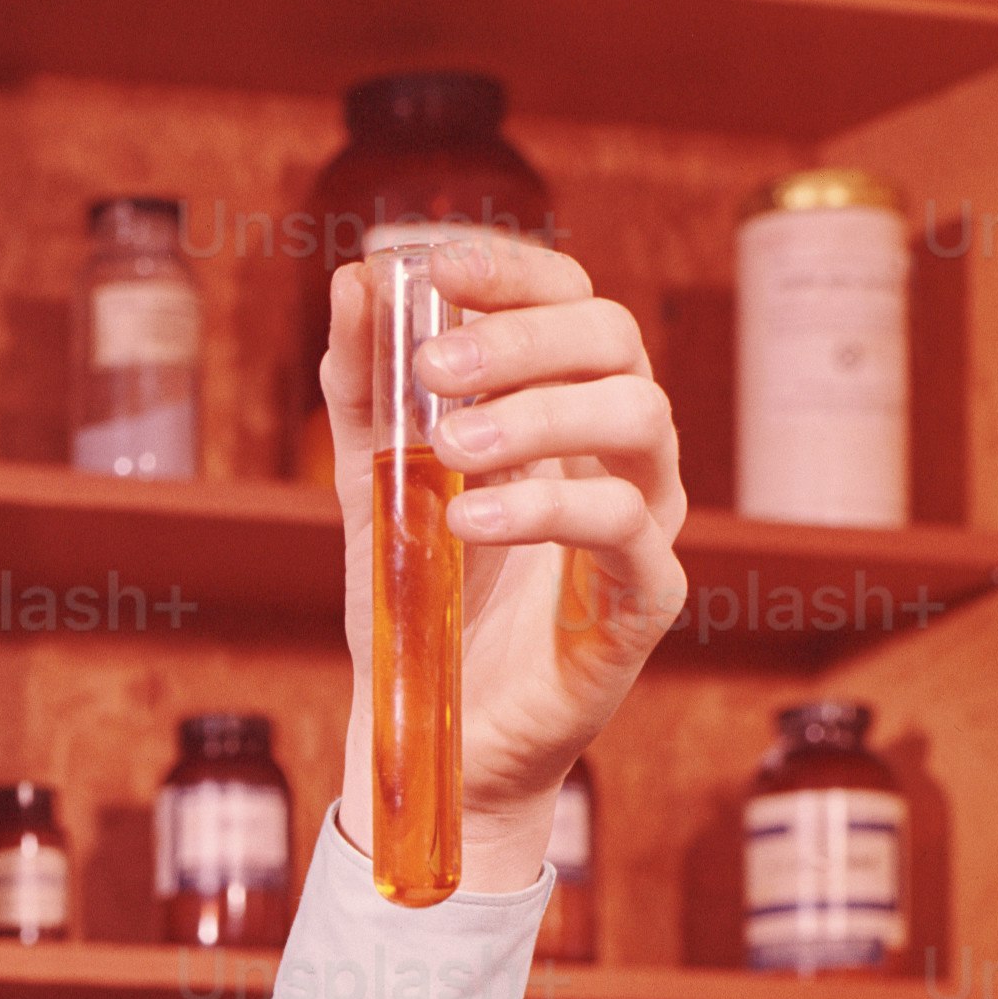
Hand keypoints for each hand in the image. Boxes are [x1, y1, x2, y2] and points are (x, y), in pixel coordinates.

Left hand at [316, 227, 686, 891]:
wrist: (429, 732)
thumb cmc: (417, 605)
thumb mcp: (371, 486)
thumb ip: (363, 391)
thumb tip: (352, 279)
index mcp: (560, 409)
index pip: (570, 301)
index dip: (514, 272)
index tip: (437, 266)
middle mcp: (617, 452)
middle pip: (614, 340)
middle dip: (523, 336)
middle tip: (436, 362)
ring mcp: (643, 520)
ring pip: (639, 419)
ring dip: (538, 414)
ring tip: (450, 449)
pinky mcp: (645, 597)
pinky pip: (624, 528)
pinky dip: (546, 509)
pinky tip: (470, 521)